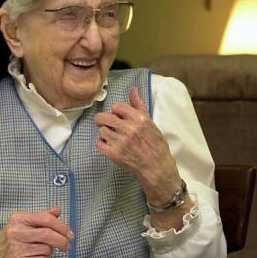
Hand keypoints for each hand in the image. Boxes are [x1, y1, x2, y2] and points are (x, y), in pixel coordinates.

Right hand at [0, 208, 72, 257]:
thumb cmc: (12, 237)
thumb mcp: (24, 222)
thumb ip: (42, 217)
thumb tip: (58, 211)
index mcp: (19, 218)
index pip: (46, 219)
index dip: (62, 227)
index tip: (70, 234)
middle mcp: (16, 232)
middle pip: (48, 235)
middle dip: (62, 241)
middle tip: (67, 246)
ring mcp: (15, 248)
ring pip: (46, 249)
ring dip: (49, 251)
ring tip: (40, 250)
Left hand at [94, 87, 182, 205]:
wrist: (157, 167)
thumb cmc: (156, 144)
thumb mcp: (150, 123)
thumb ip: (139, 106)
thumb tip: (133, 90)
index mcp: (139, 119)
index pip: (117, 106)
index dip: (117, 112)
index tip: (120, 117)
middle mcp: (129, 128)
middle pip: (103, 117)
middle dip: (103, 120)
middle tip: (109, 126)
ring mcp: (120, 142)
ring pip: (102, 131)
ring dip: (106, 134)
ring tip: (115, 139)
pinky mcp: (114, 154)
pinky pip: (99, 144)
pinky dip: (104, 145)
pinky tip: (112, 147)